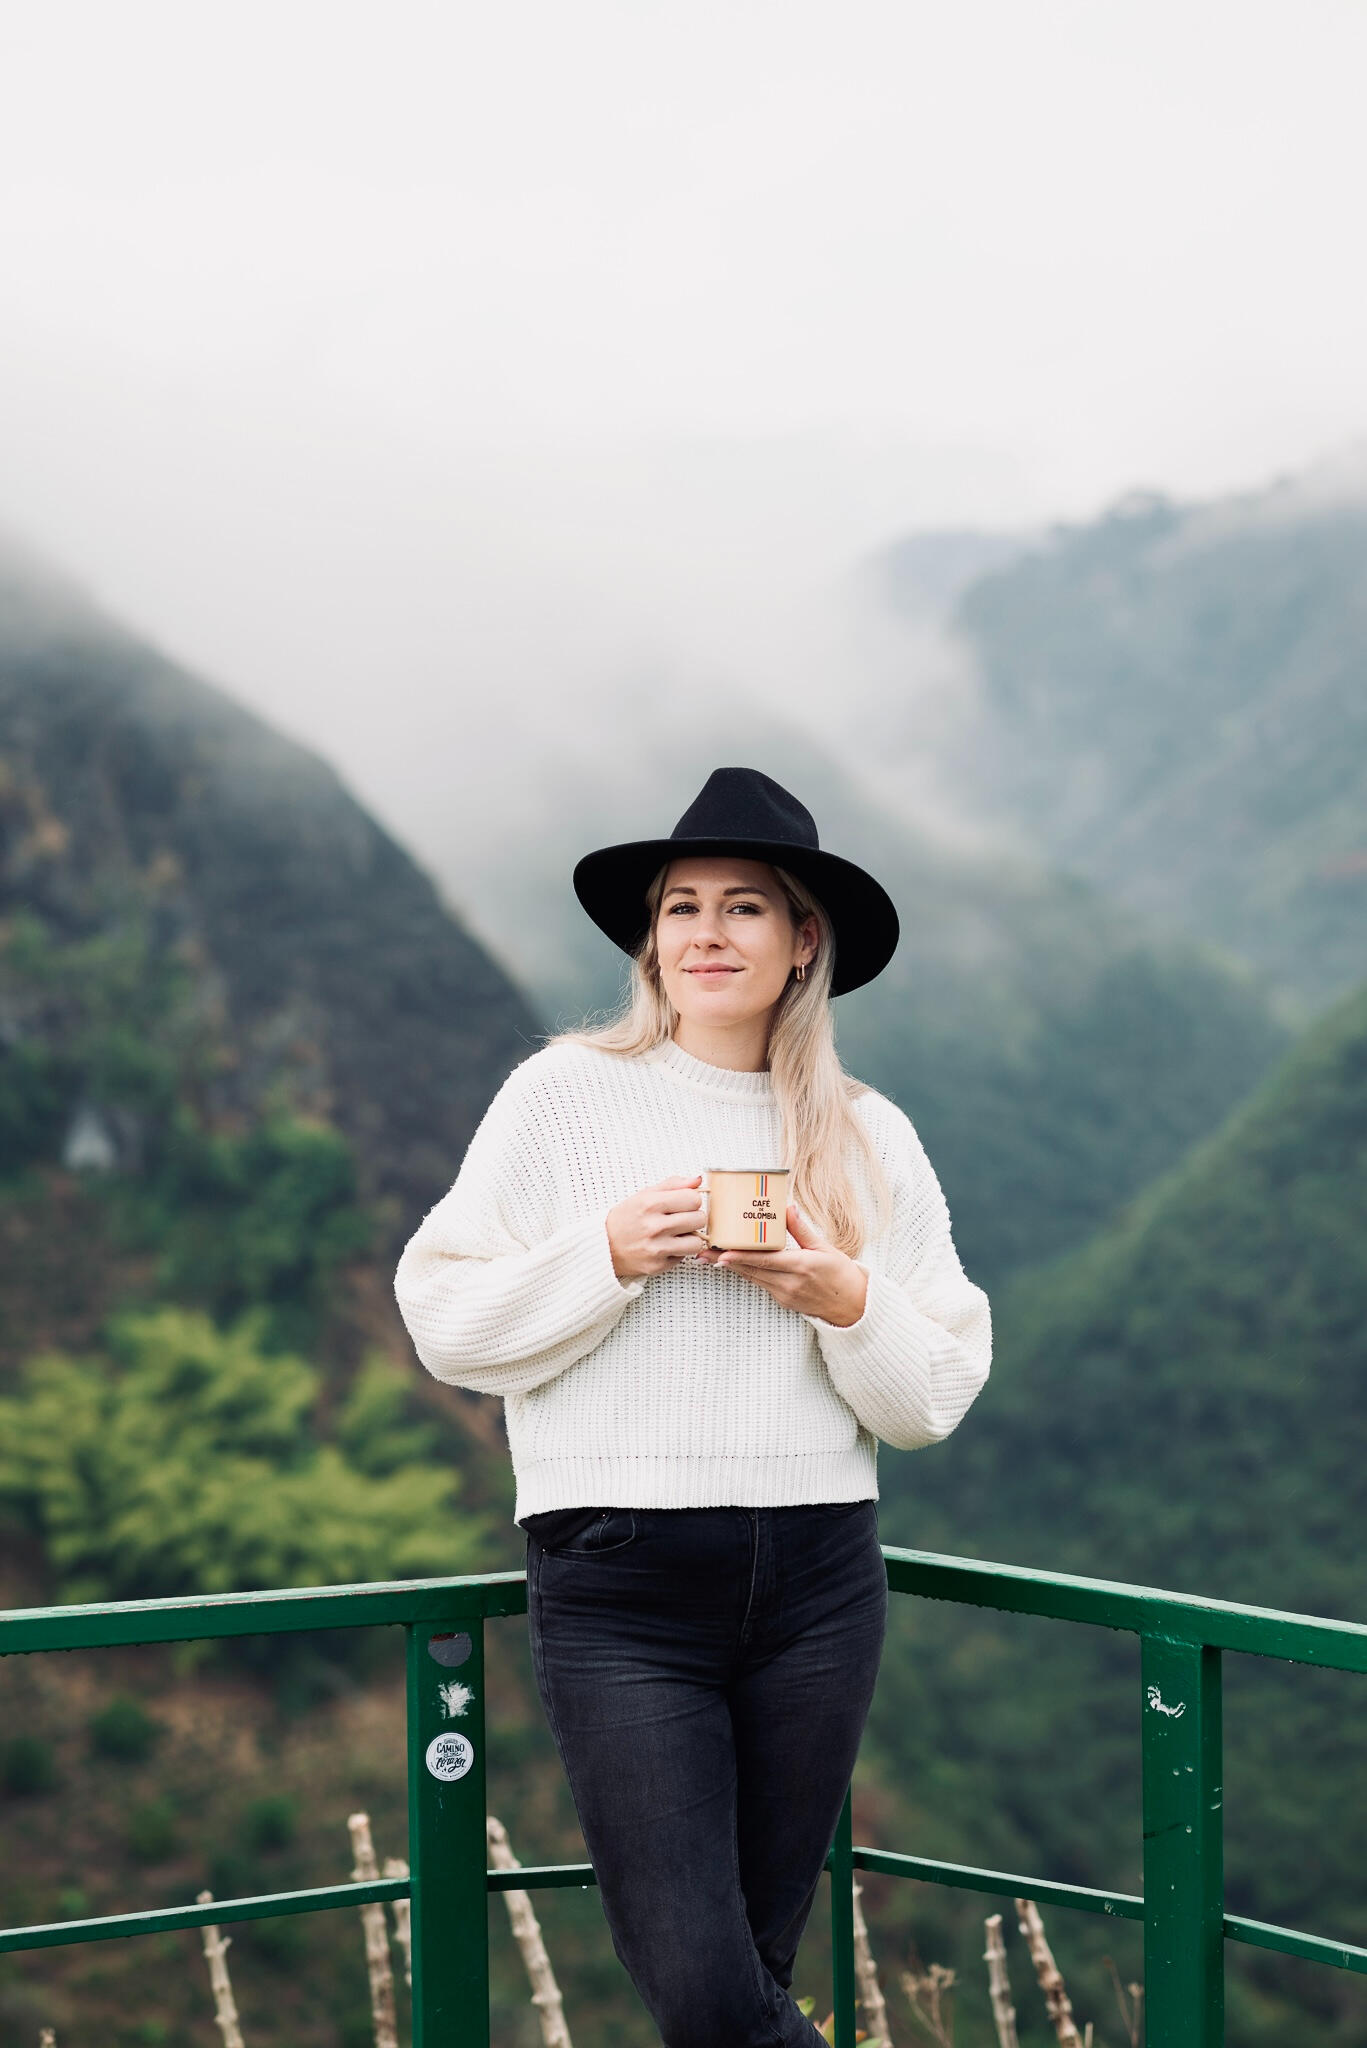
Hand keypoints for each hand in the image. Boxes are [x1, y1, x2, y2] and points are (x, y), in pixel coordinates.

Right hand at [605, 1174, 708, 1280]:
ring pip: (696, 1242)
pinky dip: (678, 1252)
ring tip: (676, 1235)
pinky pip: (683, 1258)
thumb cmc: (625, 1219)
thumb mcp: (644, 1195)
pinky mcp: (657, 1266)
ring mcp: (656, 1248)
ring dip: (690, 1238)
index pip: (694, 1199)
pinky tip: (665, 1246)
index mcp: (650, 1204)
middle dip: (693, 1218)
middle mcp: (653, 1226)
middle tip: (681, 1219)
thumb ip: (672, 1185)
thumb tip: (698, 1180)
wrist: (603, 1246)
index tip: (684, 1204)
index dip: (692, 1201)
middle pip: (699, 1219)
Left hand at [695, 1205, 868, 1324]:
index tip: (722, 1252)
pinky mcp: (783, 1300)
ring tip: (710, 1257)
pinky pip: (760, 1284)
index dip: (741, 1257)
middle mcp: (790, 1283)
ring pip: (753, 1278)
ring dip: (732, 1267)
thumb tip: (787, 1207)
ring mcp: (785, 1294)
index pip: (765, 1261)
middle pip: (752, 1270)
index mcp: (802, 1266)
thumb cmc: (841, 1274)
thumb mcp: (825, 1248)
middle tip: (703, 1252)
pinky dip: (746, 1273)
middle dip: (726, 1261)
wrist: (852, 1305)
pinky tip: (732, 1265)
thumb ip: (802, 1230)